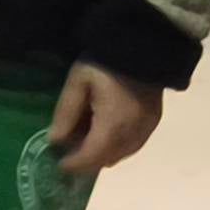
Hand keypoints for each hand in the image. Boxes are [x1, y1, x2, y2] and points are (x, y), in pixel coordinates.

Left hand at [47, 62, 164, 175]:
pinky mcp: (154, 121)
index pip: (90, 158)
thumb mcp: (78, 82)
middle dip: (87, 161)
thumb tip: (55, 140)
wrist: (143, 45)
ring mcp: (147, 129)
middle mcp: (133, 135)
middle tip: (69, 149)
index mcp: (113, 127)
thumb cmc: (105, 62)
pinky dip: (117, 145)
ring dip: (102, 154)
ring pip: (121, 155)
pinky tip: (106, 131)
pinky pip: (133, 145)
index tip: (58, 162)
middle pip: (106, 160)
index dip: (73, 164)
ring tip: (86, 138)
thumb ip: (66, 113)